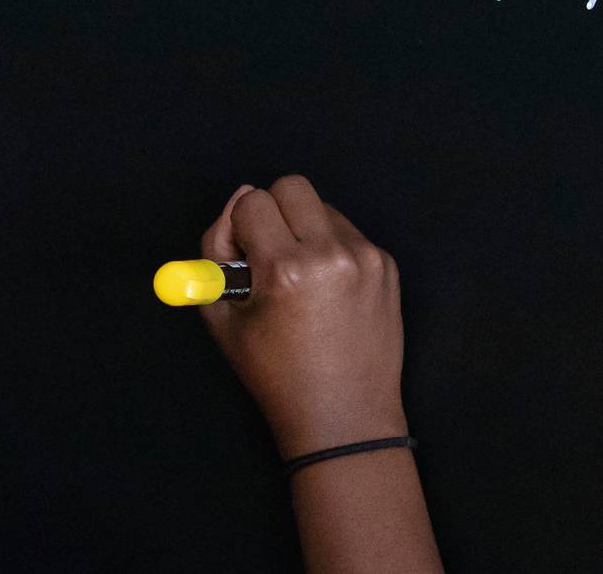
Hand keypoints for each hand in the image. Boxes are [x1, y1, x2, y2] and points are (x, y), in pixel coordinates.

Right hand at [198, 175, 409, 455]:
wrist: (344, 416)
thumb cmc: (276, 374)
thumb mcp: (223, 317)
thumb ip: (216, 251)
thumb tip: (239, 197)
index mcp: (287, 269)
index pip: (251, 201)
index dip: (238, 229)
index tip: (243, 260)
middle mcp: (331, 255)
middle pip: (292, 186)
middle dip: (272, 211)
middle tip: (269, 253)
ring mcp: (366, 258)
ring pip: (322, 207)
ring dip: (304, 229)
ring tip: (302, 280)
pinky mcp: (387, 266)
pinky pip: (348, 232)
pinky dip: (331, 249)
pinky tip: (328, 292)